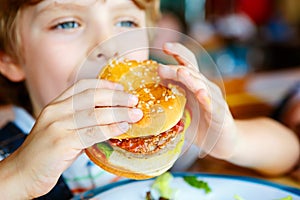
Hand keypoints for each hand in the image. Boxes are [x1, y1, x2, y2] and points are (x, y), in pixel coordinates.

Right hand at [0, 79, 141, 198]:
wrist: (22, 173)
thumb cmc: (47, 153)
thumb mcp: (63, 130)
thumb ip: (82, 123)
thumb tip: (112, 119)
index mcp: (56, 105)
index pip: (82, 86)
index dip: (104, 85)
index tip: (121, 88)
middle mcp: (56, 111)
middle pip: (92, 97)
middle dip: (116, 97)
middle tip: (134, 101)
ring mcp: (57, 126)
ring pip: (94, 114)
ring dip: (119, 113)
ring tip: (135, 114)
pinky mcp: (61, 142)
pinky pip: (91, 133)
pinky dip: (110, 129)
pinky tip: (122, 128)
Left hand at [158, 42, 236, 158]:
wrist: (224, 143)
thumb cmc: (200, 126)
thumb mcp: (180, 114)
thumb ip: (167, 105)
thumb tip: (143, 104)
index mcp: (193, 86)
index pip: (186, 64)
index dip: (178, 53)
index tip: (164, 46)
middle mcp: (204, 88)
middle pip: (191, 70)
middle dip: (176, 65)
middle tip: (160, 68)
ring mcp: (213, 99)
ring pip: (201, 84)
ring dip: (190, 78)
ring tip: (180, 72)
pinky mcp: (220, 113)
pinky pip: (213, 103)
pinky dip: (206, 97)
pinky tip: (200, 93)